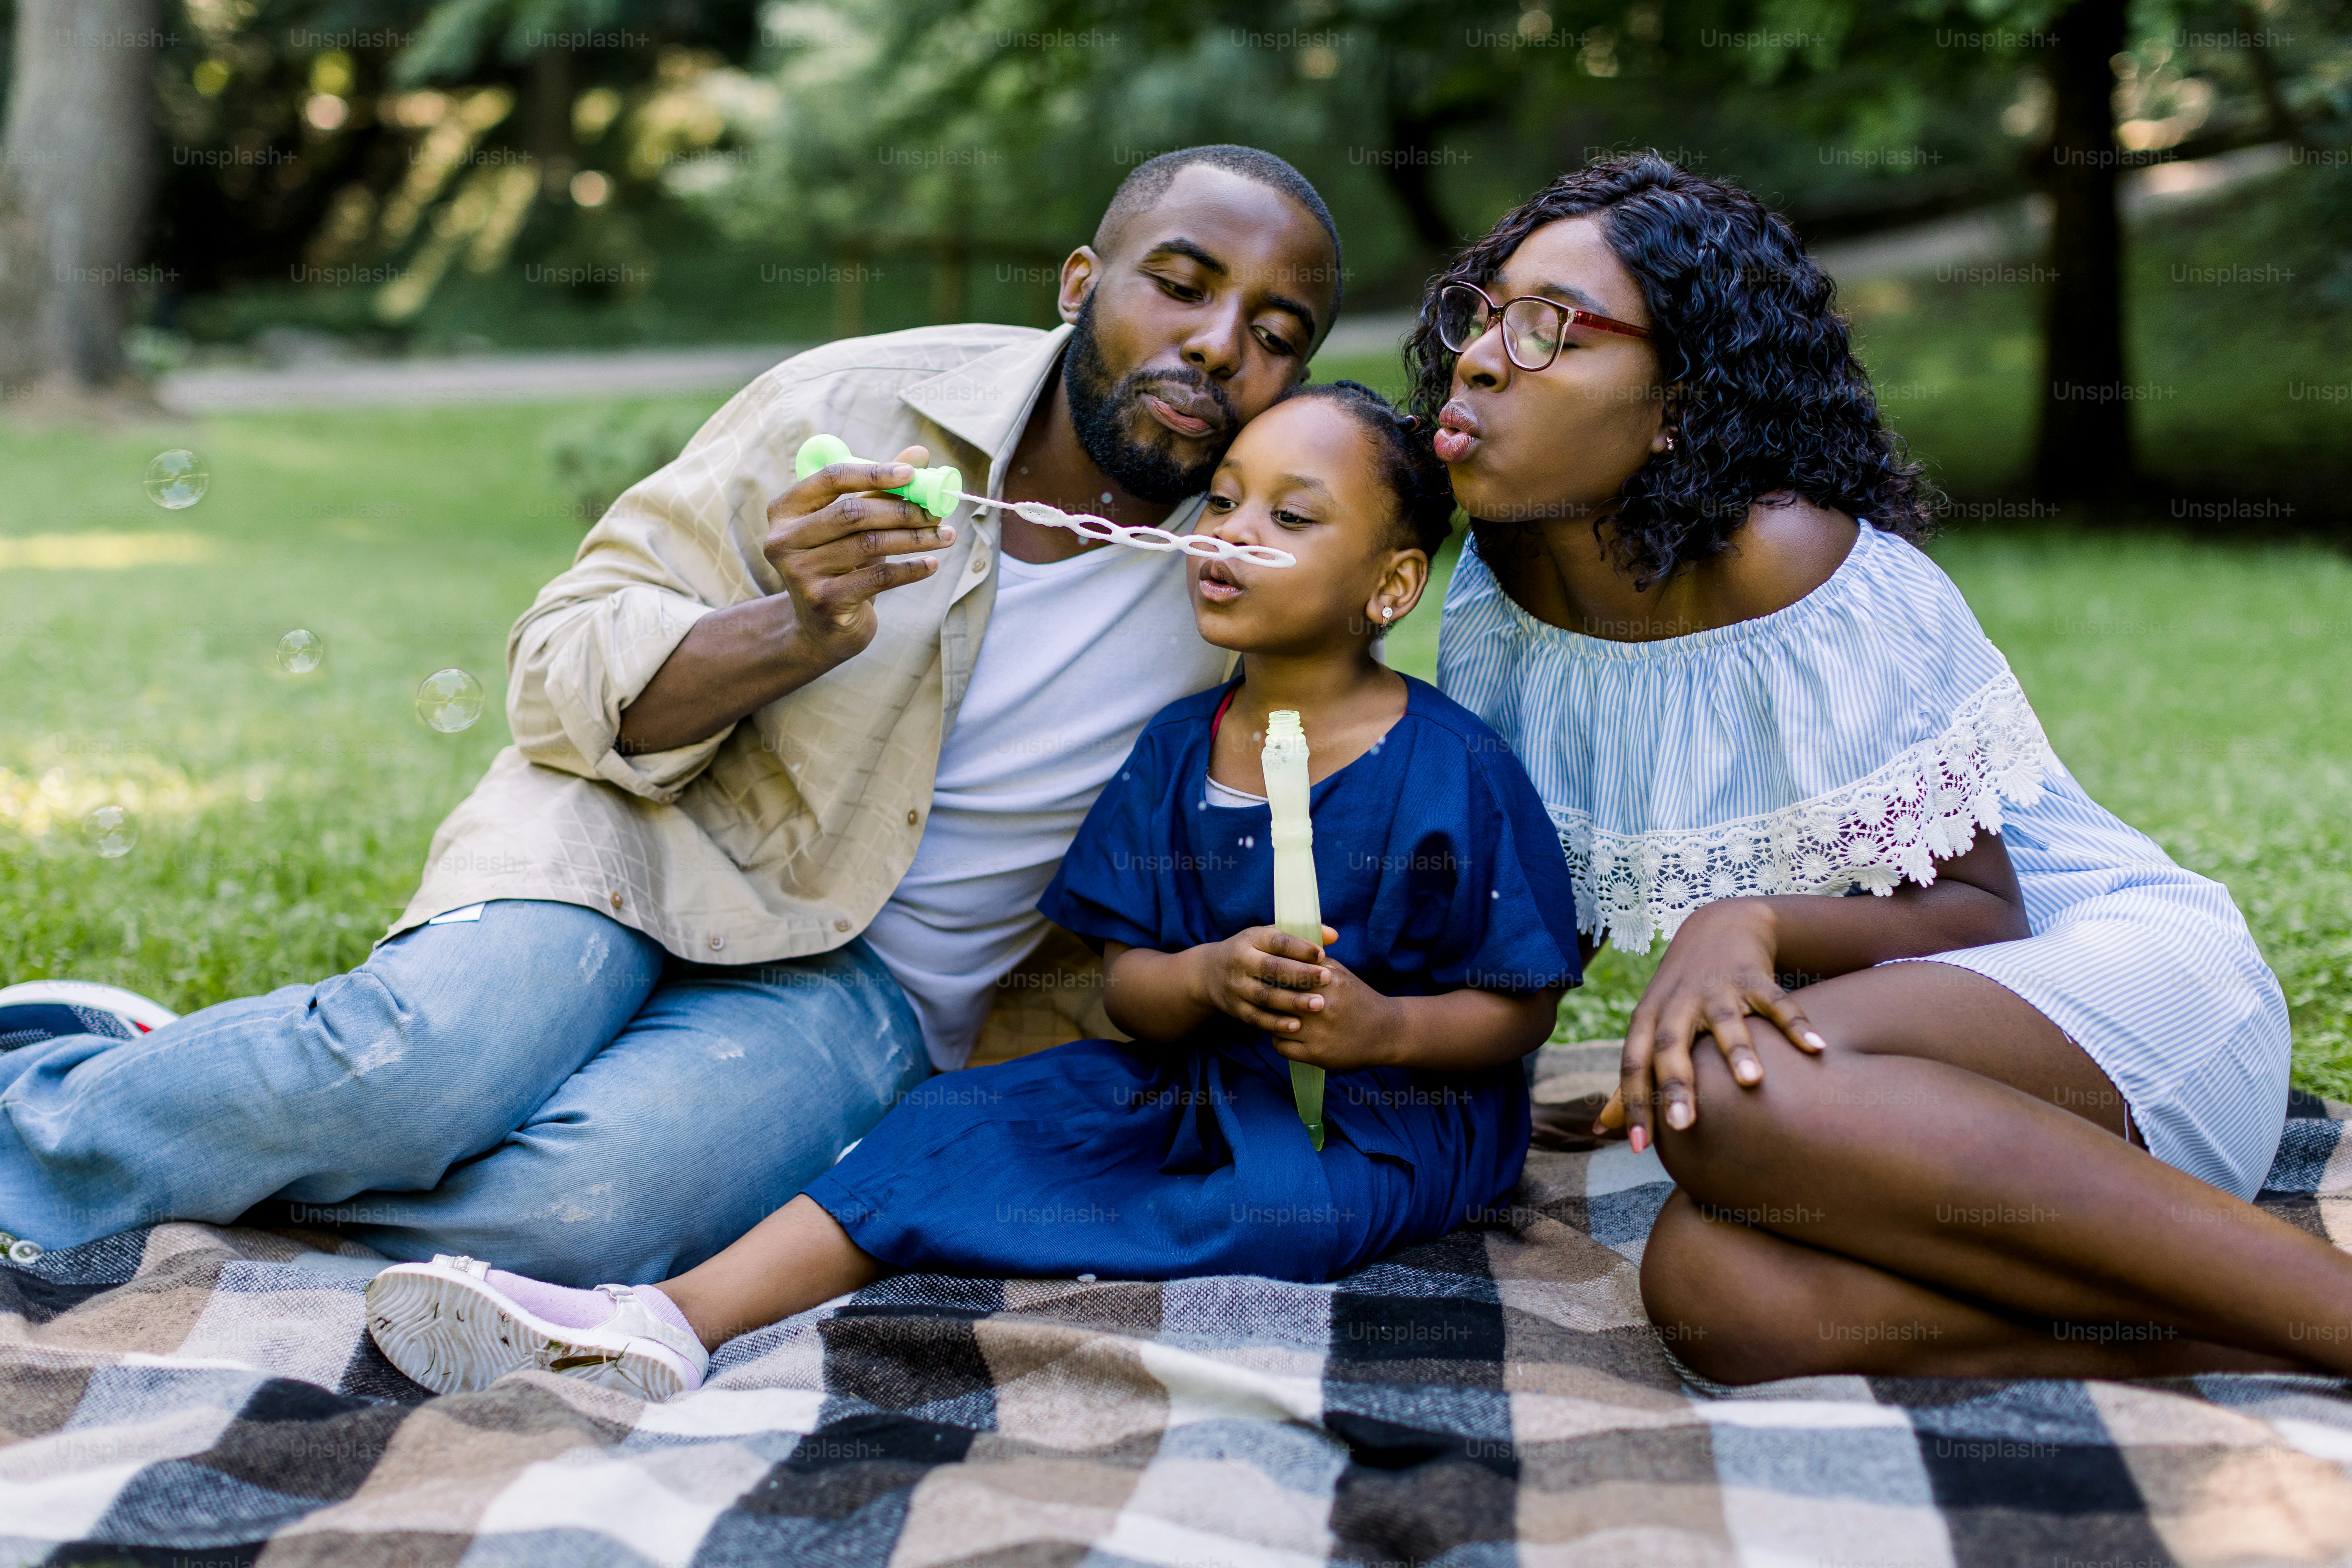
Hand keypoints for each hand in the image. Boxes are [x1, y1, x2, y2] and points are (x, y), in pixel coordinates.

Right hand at [762, 444, 955, 669]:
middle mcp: (784, 540)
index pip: (831, 478)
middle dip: (902, 509)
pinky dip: (910, 569)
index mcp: (786, 510)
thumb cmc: (840, 566)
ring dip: (915, 538)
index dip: (873, 472)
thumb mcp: (853, 526)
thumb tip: (920, 454)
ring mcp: (800, 573)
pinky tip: (932, 564)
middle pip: (852, 513)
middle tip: (938, 511)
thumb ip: (879, 489)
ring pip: (868, 545)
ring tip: (946, 535)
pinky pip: (877, 578)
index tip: (913, 473)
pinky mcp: (823, 602)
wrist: (820, 630)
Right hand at [1190, 924, 1334, 1032]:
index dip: (1299, 947)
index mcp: (1250, 939)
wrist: (1209, 973)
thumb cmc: (1252, 952)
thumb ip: (1300, 936)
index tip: (1322, 954)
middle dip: (1300, 974)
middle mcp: (1239, 961)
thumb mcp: (1268, 937)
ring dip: (1292, 1001)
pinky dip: (1276, 1023)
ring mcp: (1235, 986)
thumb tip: (1334, 935)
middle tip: (1327, 978)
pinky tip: (1297, 1025)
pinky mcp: (1234, 1008)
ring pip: (1265, 995)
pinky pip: (1256, 1018)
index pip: (1275, 941)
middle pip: (1271, 968)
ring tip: (1318, 1004)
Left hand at [1267, 939, 1406, 1073]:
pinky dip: (1279, 1039)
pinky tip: (1287, 1033)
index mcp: (1327, 981)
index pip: (1284, 974)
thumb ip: (1312, 961)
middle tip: (1266, 996)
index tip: (1268, 977)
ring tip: (1277, 1015)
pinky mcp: (1316, 1054)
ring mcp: (1317, 1032)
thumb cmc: (1357, 997)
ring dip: (1272, 1020)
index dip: (1272, 976)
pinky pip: (1280, 1045)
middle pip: (1276, 998)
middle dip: (1269, 997)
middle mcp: (1322, 1006)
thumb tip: (1281, 951)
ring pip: (1273, 1024)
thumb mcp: (1339, 973)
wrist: (1385, 1031)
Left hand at [1596, 899, 1825, 1151]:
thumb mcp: (1651, 1026)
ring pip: (1725, 1020)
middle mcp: (1677, 1002)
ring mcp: (1716, 987)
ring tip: (1752, 1082)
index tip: (1638, 1147)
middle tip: (1683, 1125)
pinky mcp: (1754, 976)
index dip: (1632, 1104)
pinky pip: (1777, 1002)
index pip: (1633, 1065)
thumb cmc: (1679, 994)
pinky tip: (1816, 1049)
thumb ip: (1635, 1077)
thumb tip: (1601, 1128)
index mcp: (1648, 1018)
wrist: (1717, 925)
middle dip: (1677, 1084)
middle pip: (1670, 1044)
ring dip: (1738, 1050)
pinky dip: (1797, 1024)